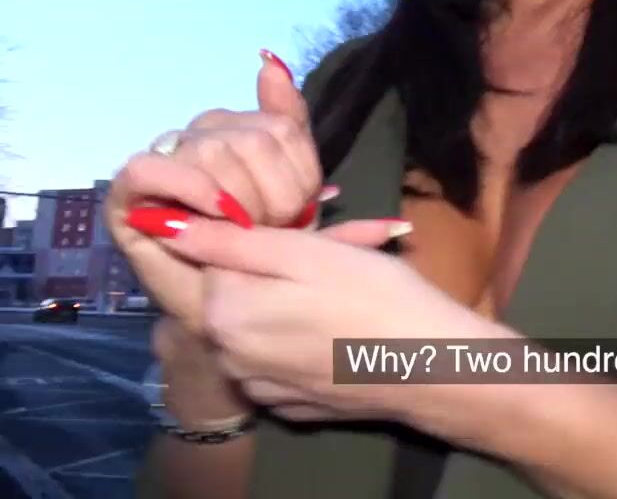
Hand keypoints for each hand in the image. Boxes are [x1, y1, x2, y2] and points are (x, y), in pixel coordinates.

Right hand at [106, 50, 330, 332]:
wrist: (235, 303)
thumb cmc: (269, 247)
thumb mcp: (299, 186)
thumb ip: (291, 122)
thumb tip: (270, 59)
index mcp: (242, 124)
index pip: (284, 128)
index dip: (300, 178)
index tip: (298, 213)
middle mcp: (202, 131)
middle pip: (252, 141)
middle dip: (272, 198)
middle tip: (267, 232)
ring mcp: (164, 158)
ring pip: (210, 153)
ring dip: (237, 205)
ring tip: (242, 235)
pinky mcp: (128, 191)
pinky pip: (153, 168)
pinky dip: (191, 191)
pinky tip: (215, 217)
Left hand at [126, 211, 510, 431]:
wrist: (434, 368)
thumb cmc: (376, 296)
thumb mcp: (309, 252)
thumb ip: (234, 240)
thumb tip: (167, 225)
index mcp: (226, 313)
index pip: (216, 258)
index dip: (261, 241)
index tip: (306, 240)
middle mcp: (230, 358)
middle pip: (237, 297)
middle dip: (275, 275)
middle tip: (333, 265)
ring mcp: (262, 389)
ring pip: (260, 331)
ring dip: (289, 310)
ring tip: (345, 298)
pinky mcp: (292, 407)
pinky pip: (281, 364)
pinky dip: (303, 346)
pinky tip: (342, 336)